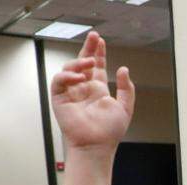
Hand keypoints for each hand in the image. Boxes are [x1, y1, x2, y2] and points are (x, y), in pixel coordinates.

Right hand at [50, 32, 133, 150]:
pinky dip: (68, 75)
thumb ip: (126, 89)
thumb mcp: (125, 108)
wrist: (97, 145)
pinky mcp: (60, 98)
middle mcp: (83, 89)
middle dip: (87, 48)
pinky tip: (79, 77)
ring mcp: (71, 92)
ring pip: (70, 69)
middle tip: (93, 36)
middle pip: (82, 62)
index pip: (96, 67)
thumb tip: (123, 70)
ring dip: (80, 62)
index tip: (100, 41)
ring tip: (90, 62)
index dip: (98, 53)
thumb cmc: (109, 132)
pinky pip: (59, 81)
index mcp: (97, 90)